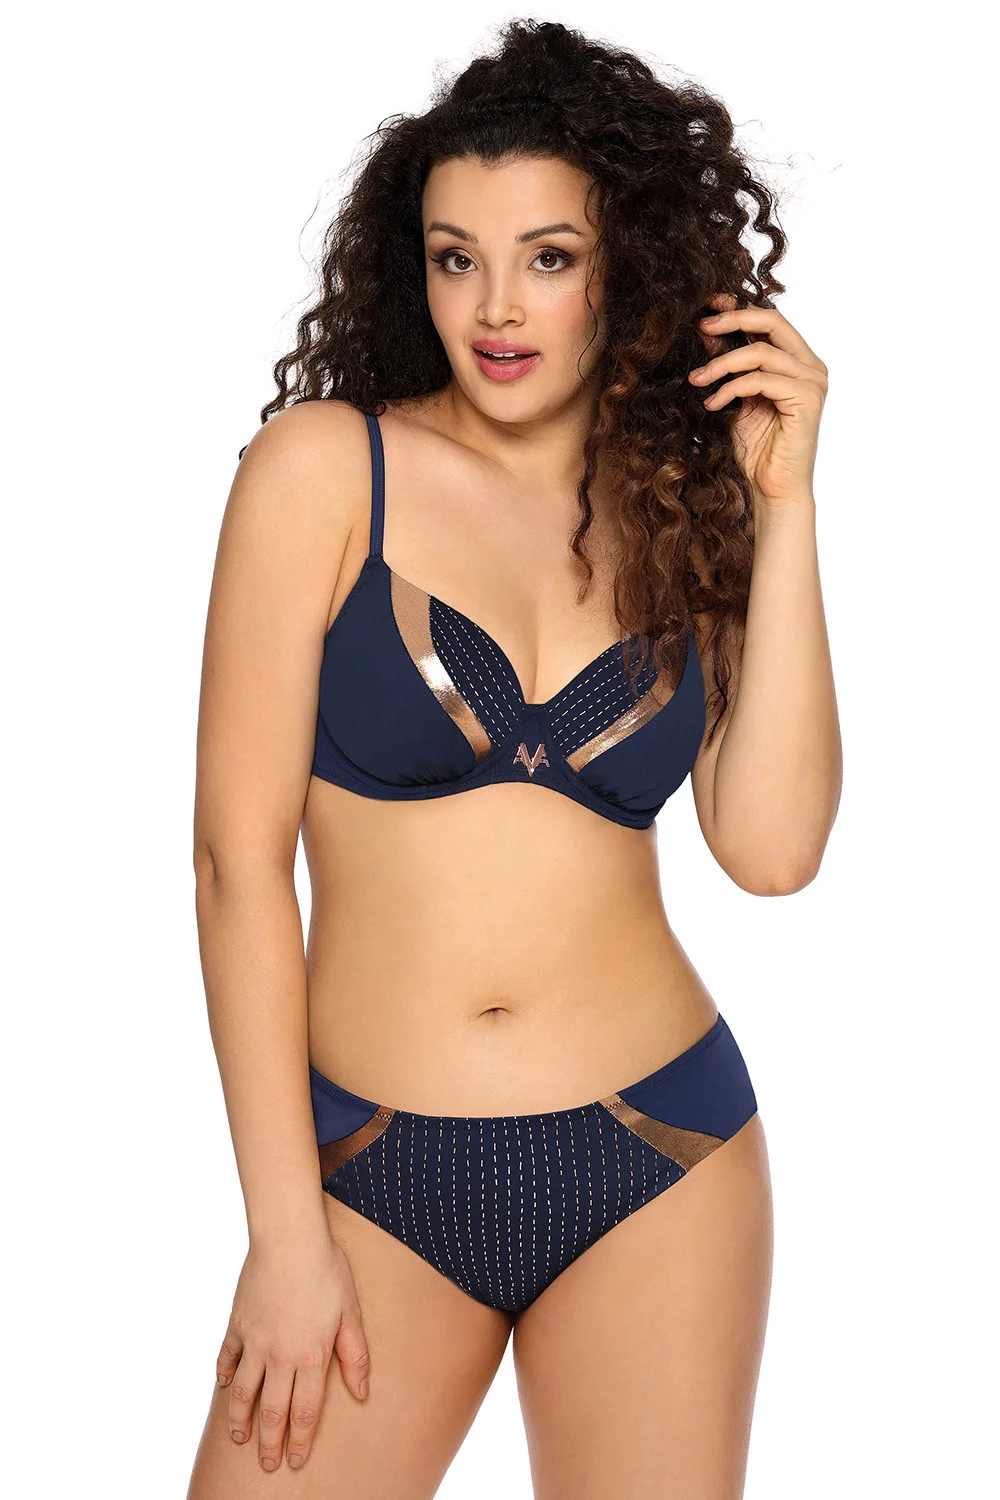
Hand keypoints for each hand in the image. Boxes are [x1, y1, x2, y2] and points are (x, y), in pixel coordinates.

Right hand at [215, 1231, 369, 1471]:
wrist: (289, 1238)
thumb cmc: (327, 1270)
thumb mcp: (351, 1312)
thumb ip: (355, 1355)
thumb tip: (361, 1393)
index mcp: (312, 1356)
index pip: (305, 1412)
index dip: (300, 1441)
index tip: (295, 1461)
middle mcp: (280, 1356)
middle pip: (272, 1411)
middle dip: (269, 1443)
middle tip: (267, 1464)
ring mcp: (254, 1342)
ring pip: (243, 1393)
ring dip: (240, 1420)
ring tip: (239, 1438)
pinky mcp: (236, 1324)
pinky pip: (226, 1358)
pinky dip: (223, 1375)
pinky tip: (224, 1387)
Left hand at [689, 291, 827, 504]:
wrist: (772, 488)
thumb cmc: (757, 449)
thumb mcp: (735, 398)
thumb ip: (729, 367)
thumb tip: (707, 332)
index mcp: (798, 361)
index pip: (770, 321)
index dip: (738, 309)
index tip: (707, 307)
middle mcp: (811, 366)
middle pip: (772, 321)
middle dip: (733, 319)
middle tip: (701, 327)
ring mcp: (813, 381)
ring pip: (761, 352)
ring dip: (721, 364)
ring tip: (696, 380)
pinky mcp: (807, 400)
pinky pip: (760, 380)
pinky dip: (730, 389)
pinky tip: (713, 404)